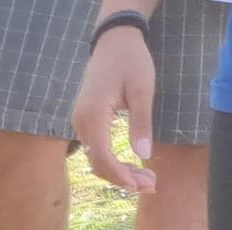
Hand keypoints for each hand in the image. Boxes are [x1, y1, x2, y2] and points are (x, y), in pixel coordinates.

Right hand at [75, 25, 157, 192]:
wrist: (113, 41)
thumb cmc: (131, 61)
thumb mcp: (143, 90)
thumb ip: (141, 124)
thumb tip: (144, 156)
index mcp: (93, 116)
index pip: (101, 156)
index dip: (120, 174)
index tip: (140, 185)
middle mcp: (81, 123)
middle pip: (97, 162)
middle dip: (122, 178)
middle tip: (151, 185)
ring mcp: (80, 122)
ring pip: (96, 158)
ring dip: (119, 171)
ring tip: (146, 179)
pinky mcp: (86, 121)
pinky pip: (96, 148)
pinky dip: (113, 160)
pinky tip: (131, 165)